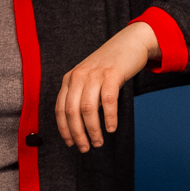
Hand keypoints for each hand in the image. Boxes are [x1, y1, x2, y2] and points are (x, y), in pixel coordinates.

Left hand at [55, 21, 156, 151]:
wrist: (129, 42)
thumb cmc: (110, 65)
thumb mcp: (89, 78)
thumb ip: (82, 95)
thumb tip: (80, 124)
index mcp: (70, 79)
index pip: (60, 109)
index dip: (64, 129)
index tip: (70, 143)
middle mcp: (78, 76)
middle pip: (72, 111)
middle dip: (77, 134)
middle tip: (85, 148)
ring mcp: (95, 75)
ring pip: (88, 109)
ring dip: (93, 130)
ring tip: (98, 142)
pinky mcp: (112, 74)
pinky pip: (108, 101)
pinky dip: (109, 118)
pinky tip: (111, 128)